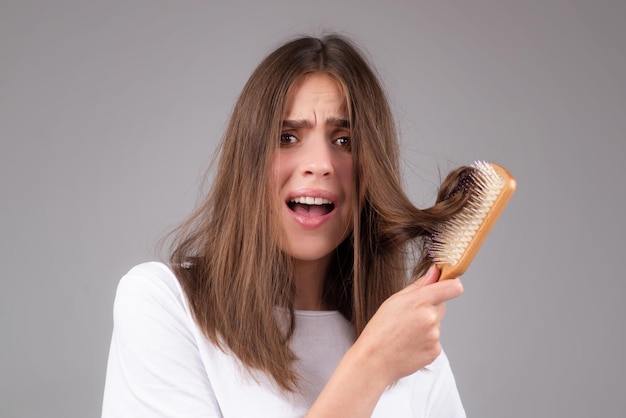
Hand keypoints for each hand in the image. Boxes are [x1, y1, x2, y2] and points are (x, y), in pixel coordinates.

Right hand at [354, 265, 462, 383]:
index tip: (447, 284)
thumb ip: (419, 285)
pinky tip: (409, 344)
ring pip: (436, 324)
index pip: (452, 287)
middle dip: (430, 307)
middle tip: (409, 316)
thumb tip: (434, 271)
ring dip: (426, 326)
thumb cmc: (380, 329)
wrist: (374, 360)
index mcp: (420, 301)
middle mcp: (430, 318)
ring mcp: (434, 336)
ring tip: (405, 333)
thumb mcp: (394, 300)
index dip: (452, 284)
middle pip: (442, 306)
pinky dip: (424, 341)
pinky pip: (434, 340)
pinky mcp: (435, 351)